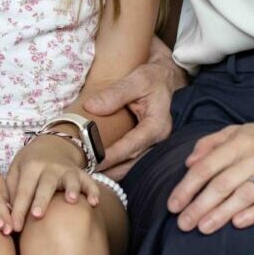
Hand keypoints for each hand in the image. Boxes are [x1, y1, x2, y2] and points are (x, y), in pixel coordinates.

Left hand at [7, 134, 99, 230]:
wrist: (51, 145)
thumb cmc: (29, 166)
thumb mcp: (15, 171)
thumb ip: (11, 191)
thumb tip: (6, 216)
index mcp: (30, 167)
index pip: (23, 190)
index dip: (18, 209)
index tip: (13, 228)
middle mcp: (49, 168)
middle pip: (45, 185)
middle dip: (41, 200)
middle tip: (36, 215)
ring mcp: (67, 170)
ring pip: (70, 180)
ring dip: (71, 189)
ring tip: (71, 200)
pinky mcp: (81, 174)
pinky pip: (89, 182)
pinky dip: (93, 191)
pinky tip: (94, 203)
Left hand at [84, 41, 187, 179]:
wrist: (166, 77)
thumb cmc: (152, 77)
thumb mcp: (136, 79)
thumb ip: (115, 93)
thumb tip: (91, 107)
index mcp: (157, 125)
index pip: (132, 145)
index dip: (113, 156)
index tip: (94, 162)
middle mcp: (159, 139)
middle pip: (133, 162)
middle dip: (111, 171)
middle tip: (87, 176)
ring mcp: (155, 144)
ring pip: (134, 165)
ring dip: (114, 172)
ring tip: (91, 177)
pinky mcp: (148, 144)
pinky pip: (134, 160)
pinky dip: (118, 166)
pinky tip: (102, 169)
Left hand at [165, 121, 253, 232]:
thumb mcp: (240, 131)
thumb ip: (212, 143)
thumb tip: (189, 162)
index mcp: (240, 142)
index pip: (207, 166)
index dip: (187, 186)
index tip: (173, 204)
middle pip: (221, 183)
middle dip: (199, 205)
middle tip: (183, 224)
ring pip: (243, 195)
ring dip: (221, 213)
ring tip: (203, 228)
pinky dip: (252, 213)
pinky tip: (236, 224)